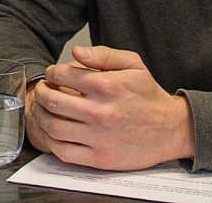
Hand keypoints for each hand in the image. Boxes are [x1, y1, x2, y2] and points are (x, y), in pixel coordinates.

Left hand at [26, 45, 193, 170]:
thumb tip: (76, 52)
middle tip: (42, 90)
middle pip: (51, 101)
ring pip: (53, 127)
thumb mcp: (132, 64)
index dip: (51, 73)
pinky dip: (51, 142)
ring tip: (43, 110)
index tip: (52, 75)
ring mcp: (98, 137)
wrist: (171, 129)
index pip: (61, 75)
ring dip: (40, 116)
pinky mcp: (100, 158)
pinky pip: (64, 152)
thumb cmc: (149, 96)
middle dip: (40, 92)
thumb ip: (102, 55)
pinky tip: (53, 133)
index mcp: (106, 85)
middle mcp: (99, 112)